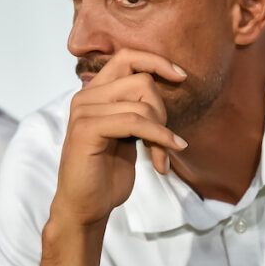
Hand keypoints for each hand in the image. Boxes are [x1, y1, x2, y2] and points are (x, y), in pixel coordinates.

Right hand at [51, 49, 188, 226]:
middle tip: (165, 140)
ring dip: (161, 132)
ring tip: (162, 157)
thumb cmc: (107, 174)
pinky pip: (135, 122)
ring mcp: (83, 111)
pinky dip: (158, 138)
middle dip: (162, 111)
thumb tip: (164, 84)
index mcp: (94, 93)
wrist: (86, 207)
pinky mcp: (86, 130)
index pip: (127, 57)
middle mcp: (85, 97)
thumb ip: (137, 109)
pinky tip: (164, 159)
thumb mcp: (128, 135)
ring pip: (141, 104)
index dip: (156, 62)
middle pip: (141, 81)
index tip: (181, 77)